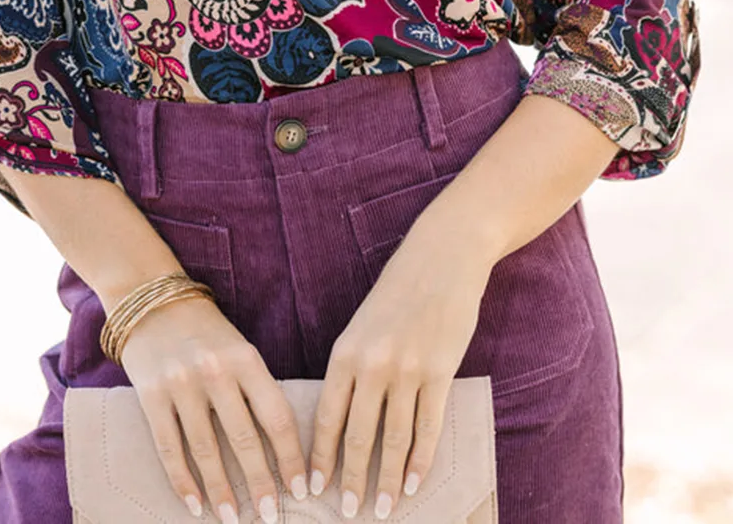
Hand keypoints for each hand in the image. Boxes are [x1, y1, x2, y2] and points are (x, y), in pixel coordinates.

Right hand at [120, 294, 308, 523]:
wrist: (152, 301)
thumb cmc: (206, 332)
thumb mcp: (239, 349)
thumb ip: (256, 389)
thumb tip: (281, 448)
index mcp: (246, 358)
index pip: (276, 415)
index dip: (291, 457)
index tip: (301, 490)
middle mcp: (215, 370)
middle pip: (244, 438)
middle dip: (260, 483)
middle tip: (271, 516)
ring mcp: (181, 383)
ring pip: (206, 450)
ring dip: (221, 491)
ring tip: (234, 519)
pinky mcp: (151, 396)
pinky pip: (169, 447)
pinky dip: (183, 481)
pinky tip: (196, 505)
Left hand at [307, 231, 492, 519]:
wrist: (442, 256)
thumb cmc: (399, 289)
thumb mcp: (362, 323)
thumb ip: (353, 365)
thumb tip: (343, 416)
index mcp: (345, 351)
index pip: (325, 416)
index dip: (319, 457)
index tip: (312, 488)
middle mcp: (372, 364)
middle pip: (358, 436)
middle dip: (351, 480)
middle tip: (346, 512)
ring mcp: (408, 370)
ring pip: (394, 439)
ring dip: (388, 479)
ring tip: (384, 508)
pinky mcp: (441, 371)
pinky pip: (428, 426)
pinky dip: (420, 460)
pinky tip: (414, 483)